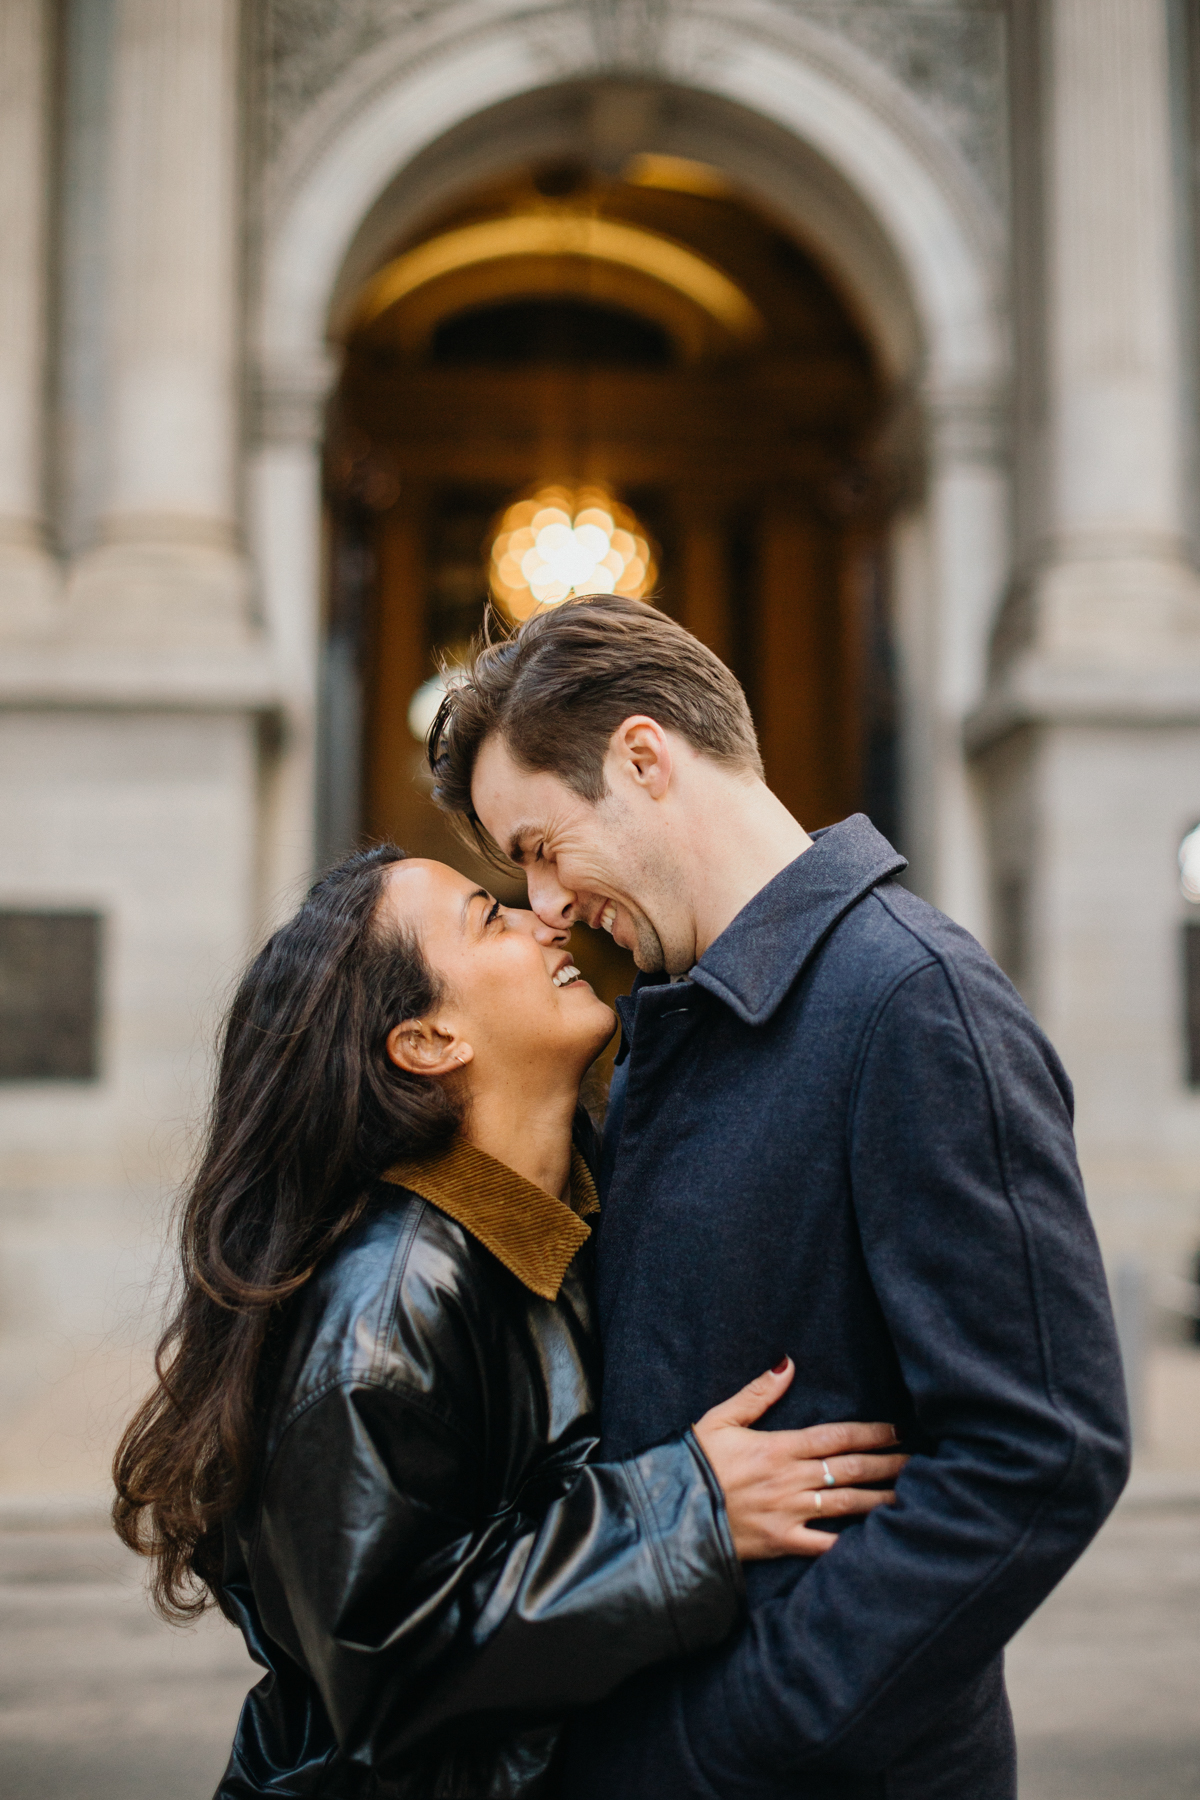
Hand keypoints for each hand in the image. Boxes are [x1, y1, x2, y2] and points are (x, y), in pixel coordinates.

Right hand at [693, 1359, 906, 1558]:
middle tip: (918, 1460)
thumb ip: (758, 1393)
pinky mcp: (783, 1543)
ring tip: (911, 1495)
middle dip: (887, 1463)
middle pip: (849, 1468)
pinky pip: (825, 1545)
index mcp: (778, 1447)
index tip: (896, 1429)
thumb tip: (788, 1364)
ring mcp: (789, 1513)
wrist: (672, 1513)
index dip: (870, 1432)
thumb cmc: (693, 1462)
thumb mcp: (720, 1419)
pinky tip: (879, 1540)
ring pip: (846, 1504)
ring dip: (881, 1498)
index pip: (835, 1436)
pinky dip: (853, 1543)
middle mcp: (790, 1479)